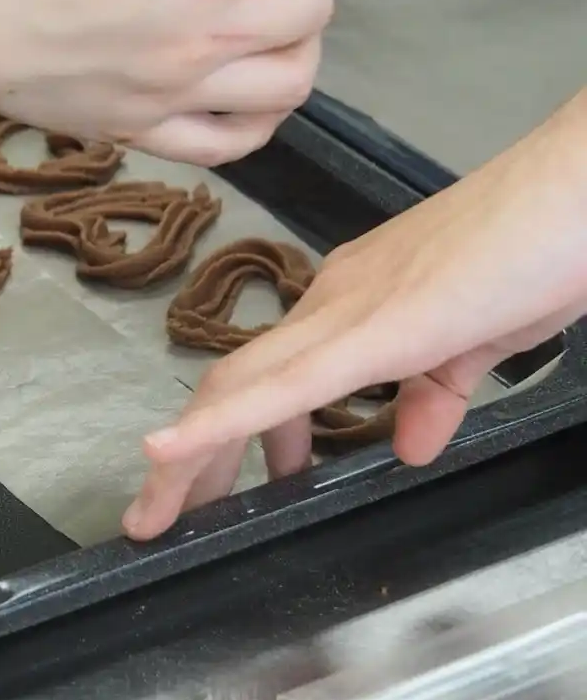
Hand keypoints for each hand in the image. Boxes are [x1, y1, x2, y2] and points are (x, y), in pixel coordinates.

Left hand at [121, 94, 586, 539]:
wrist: (585, 184)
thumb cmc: (542, 247)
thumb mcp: (480, 341)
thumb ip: (435, 390)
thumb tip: (410, 444)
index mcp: (352, 310)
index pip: (265, 378)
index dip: (220, 432)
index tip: (199, 489)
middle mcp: (331, 304)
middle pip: (234, 385)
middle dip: (192, 458)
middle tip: (159, 515)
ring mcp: (346, 310)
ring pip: (240, 387)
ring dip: (191, 453)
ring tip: (155, 510)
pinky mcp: (377, 326)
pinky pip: (282, 385)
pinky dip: (217, 422)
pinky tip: (167, 451)